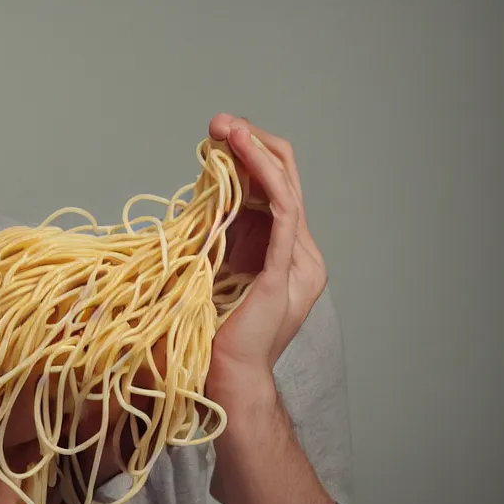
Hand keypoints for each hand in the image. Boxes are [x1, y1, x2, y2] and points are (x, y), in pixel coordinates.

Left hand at [206, 113, 328, 394]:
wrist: (226, 380)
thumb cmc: (213, 333)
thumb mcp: (215, 268)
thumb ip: (220, 233)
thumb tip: (205, 193)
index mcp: (285, 254)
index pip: (276, 189)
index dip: (249, 156)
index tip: (217, 136)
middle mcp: (299, 253)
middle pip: (287, 180)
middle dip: (253, 144)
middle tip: (221, 123)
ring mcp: (298, 261)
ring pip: (287, 186)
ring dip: (256, 150)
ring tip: (229, 127)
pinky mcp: (286, 269)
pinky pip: (284, 209)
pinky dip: (263, 175)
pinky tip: (241, 152)